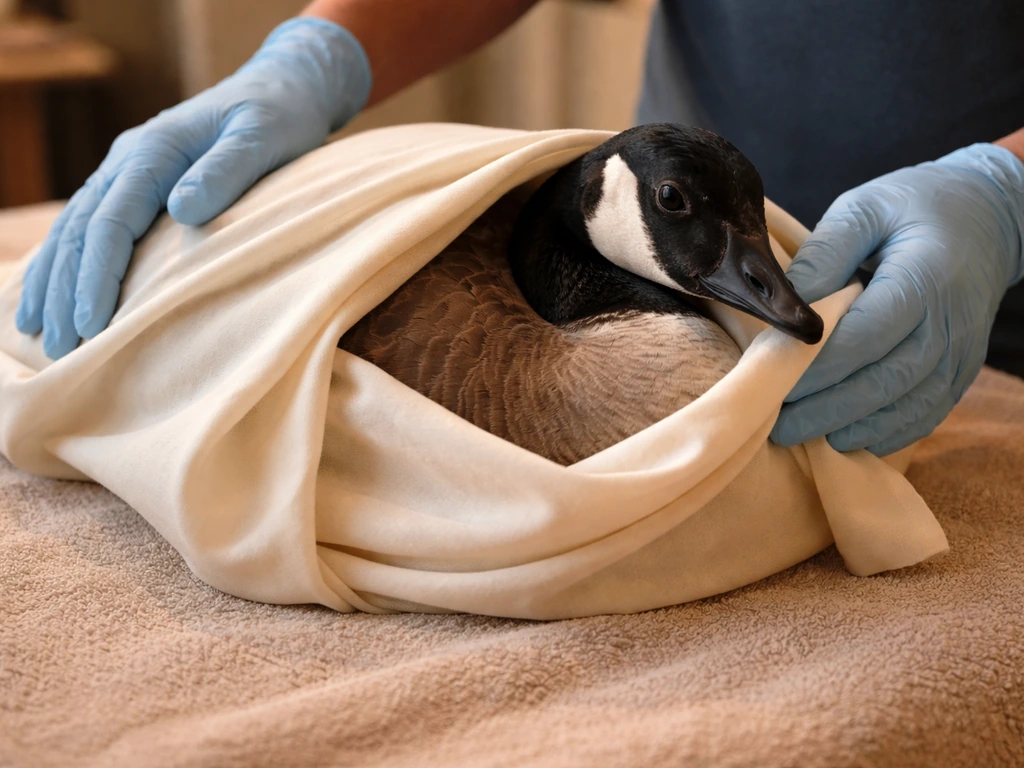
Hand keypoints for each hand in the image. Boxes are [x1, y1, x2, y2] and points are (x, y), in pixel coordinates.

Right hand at [16, 17, 370, 358]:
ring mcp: (127, 171)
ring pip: (73, 229)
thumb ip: (227, 170)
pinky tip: (54, 294)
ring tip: (39, 333)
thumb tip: (182, 209)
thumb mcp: (262, 138)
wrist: (282, 88)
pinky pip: (88, 225)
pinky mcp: (137, 185)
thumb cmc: (279, 117)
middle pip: (80, 230)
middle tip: (60, 349)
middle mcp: (128, 160)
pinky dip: (66, 261)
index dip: (96, 275)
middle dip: (65, 290)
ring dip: (54, 280)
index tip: (90, 324)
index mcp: (154, 150)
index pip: (111, 222)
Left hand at [771, 143, 1023, 454]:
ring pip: (902, 408)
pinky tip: (840, 435)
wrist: (988, 217)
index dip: (816, 366)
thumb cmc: (915, 207)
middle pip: (882, 382)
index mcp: (923, 278)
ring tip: (796, 432)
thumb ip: (824, 252)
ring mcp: (959, 354)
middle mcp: (947, 324)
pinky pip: (923, 417)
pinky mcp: (960, 373)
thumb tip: (787, 306)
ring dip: (846, 427)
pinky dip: (881, 433)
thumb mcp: (865, 208)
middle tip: (773, 422)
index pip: (864, 336)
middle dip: (822, 408)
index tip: (770, 378)